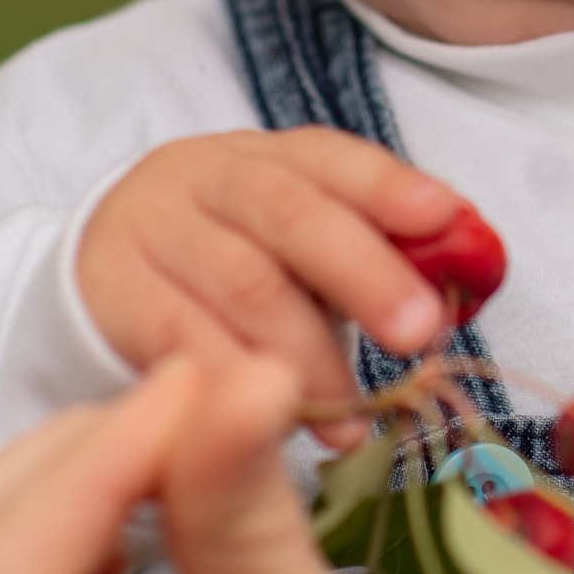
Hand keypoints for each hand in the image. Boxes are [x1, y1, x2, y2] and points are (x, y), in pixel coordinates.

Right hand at [77, 129, 463, 445]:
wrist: (102, 262)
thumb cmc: (234, 254)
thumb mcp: (298, 237)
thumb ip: (376, 245)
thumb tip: (471, 269)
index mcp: (266, 154)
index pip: (332, 158)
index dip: (389, 186)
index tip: (444, 216)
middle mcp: (206, 178)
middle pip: (290, 216)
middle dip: (364, 273)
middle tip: (419, 332)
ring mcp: (154, 232)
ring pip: (241, 285)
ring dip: (308, 354)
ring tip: (354, 413)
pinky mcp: (114, 296)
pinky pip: (179, 341)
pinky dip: (235, 382)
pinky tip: (277, 419)